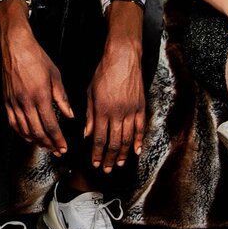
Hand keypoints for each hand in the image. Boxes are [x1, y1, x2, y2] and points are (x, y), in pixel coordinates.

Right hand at [0, 33, 73, 154]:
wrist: (15, 47)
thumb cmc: (36, 57)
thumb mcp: (55, 76)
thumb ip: (62, 98)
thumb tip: (70, 115)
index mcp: (40, 96)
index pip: (50, 125)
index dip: (57, 140)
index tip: (63, 148)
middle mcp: (26, 102)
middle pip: (37, 132)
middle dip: (48, 144)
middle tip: (56, 151)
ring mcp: (14, 103)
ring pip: (24, 130)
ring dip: (35, 141)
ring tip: (45, 146)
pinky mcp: (7, 101)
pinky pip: (12, 123)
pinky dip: (21, 133)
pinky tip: (27, 137)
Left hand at [84, 41, 144, 172]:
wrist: (123, 58)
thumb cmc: (104, 73)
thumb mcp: (90, 93)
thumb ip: (89, 115)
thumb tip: (86, 134)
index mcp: (102, 110)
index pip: (98, 138)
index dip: (96, 153)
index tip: (94, 163)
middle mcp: (117, 113)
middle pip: (113, 142)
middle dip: (108, 158)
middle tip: (106, 169)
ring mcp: (130, 111)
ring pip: (127, 138)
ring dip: (122, 153)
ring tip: (119, 164)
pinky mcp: (141, 107)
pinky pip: (140, 128)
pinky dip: (139, 140)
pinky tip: (136, 151)